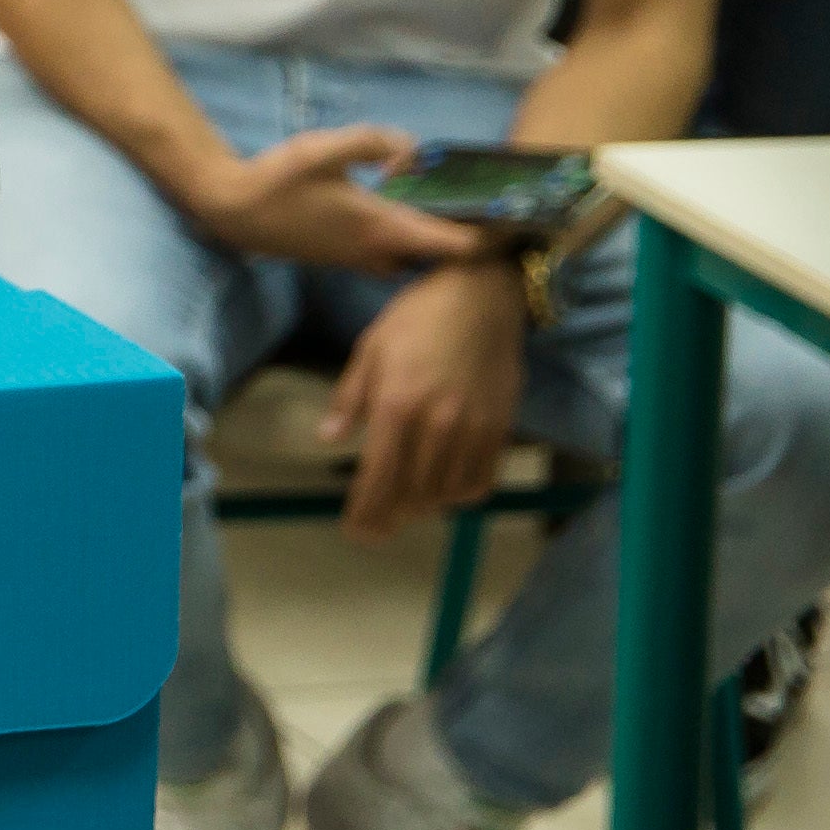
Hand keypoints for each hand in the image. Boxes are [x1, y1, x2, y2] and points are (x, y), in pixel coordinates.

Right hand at [178, 124, 486, 274]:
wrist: (232, 211)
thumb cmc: (277, 181)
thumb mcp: (325, 148)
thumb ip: (375, 141)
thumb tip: (411, 151)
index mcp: (384, 229)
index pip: (457, 247)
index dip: (492, 238)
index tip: (516, 220)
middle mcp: (379, 252)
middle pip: (441, 258)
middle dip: (465, 239)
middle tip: (483, 207)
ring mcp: (360, 258)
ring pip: (415, 257)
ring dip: (433, 240)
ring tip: (445, 207)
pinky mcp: (344, 256)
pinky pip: (393, 253)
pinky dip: (408, 238)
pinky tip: (400, 208)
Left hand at [324, 262, 528, 542]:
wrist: (481, 297)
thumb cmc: (416, 318)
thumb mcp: (369, 349)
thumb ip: (350, 398)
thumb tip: (329, 438)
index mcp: (396, 404)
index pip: (377, 474)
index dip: (365, 509)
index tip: (354, 531)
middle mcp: (435, 424)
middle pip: (411, 491)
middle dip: (389, 518)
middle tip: (374, 531)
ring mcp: (471, 428)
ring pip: (446, 492)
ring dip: (422, 508)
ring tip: (404, 510)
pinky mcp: (500, 428)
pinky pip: (482, 479)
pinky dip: (460, 494)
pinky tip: (444, 493)